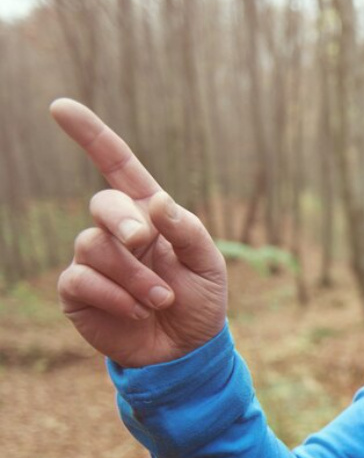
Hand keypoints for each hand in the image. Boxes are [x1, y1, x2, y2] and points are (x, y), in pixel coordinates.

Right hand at [50, 99, 227, 367]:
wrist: (186, 350)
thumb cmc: (200, 301)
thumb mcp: (209, 265)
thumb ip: (187, 230)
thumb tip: (157, 202)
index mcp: (148, 213)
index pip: (116, 165)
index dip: (90, 135)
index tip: (60, 107)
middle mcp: (116, 231)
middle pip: (103, 204)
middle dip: (124, 221)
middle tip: (146, 243)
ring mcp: (93, 259)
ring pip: (95, 246)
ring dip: (135, 275)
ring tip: (162, 298)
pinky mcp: (77, 290)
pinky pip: (82, 279)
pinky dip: (115, 295)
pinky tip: (138, 310)